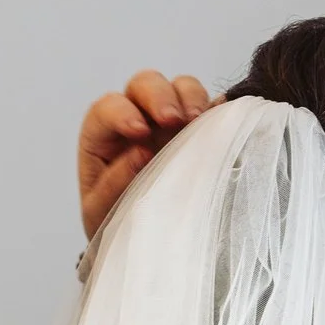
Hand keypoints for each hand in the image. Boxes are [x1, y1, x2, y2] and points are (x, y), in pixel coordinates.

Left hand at [78, 70, 215, 241]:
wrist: (138, 239)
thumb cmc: (112, 219)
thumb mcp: (101, 210)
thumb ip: (113, 183)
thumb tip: (141, 152)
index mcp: (103, 135)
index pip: (108, 107)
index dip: (122, 112)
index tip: (140, 132)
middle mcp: (136, 118)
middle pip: (145, 84)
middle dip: (160, 95)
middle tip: (174, 119)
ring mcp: (168, 122)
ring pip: (179, 87)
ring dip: (191, 97)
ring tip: (199, 119)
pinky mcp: (196, 130)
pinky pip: (210, 106)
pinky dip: (218, 109)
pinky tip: (223, 121)